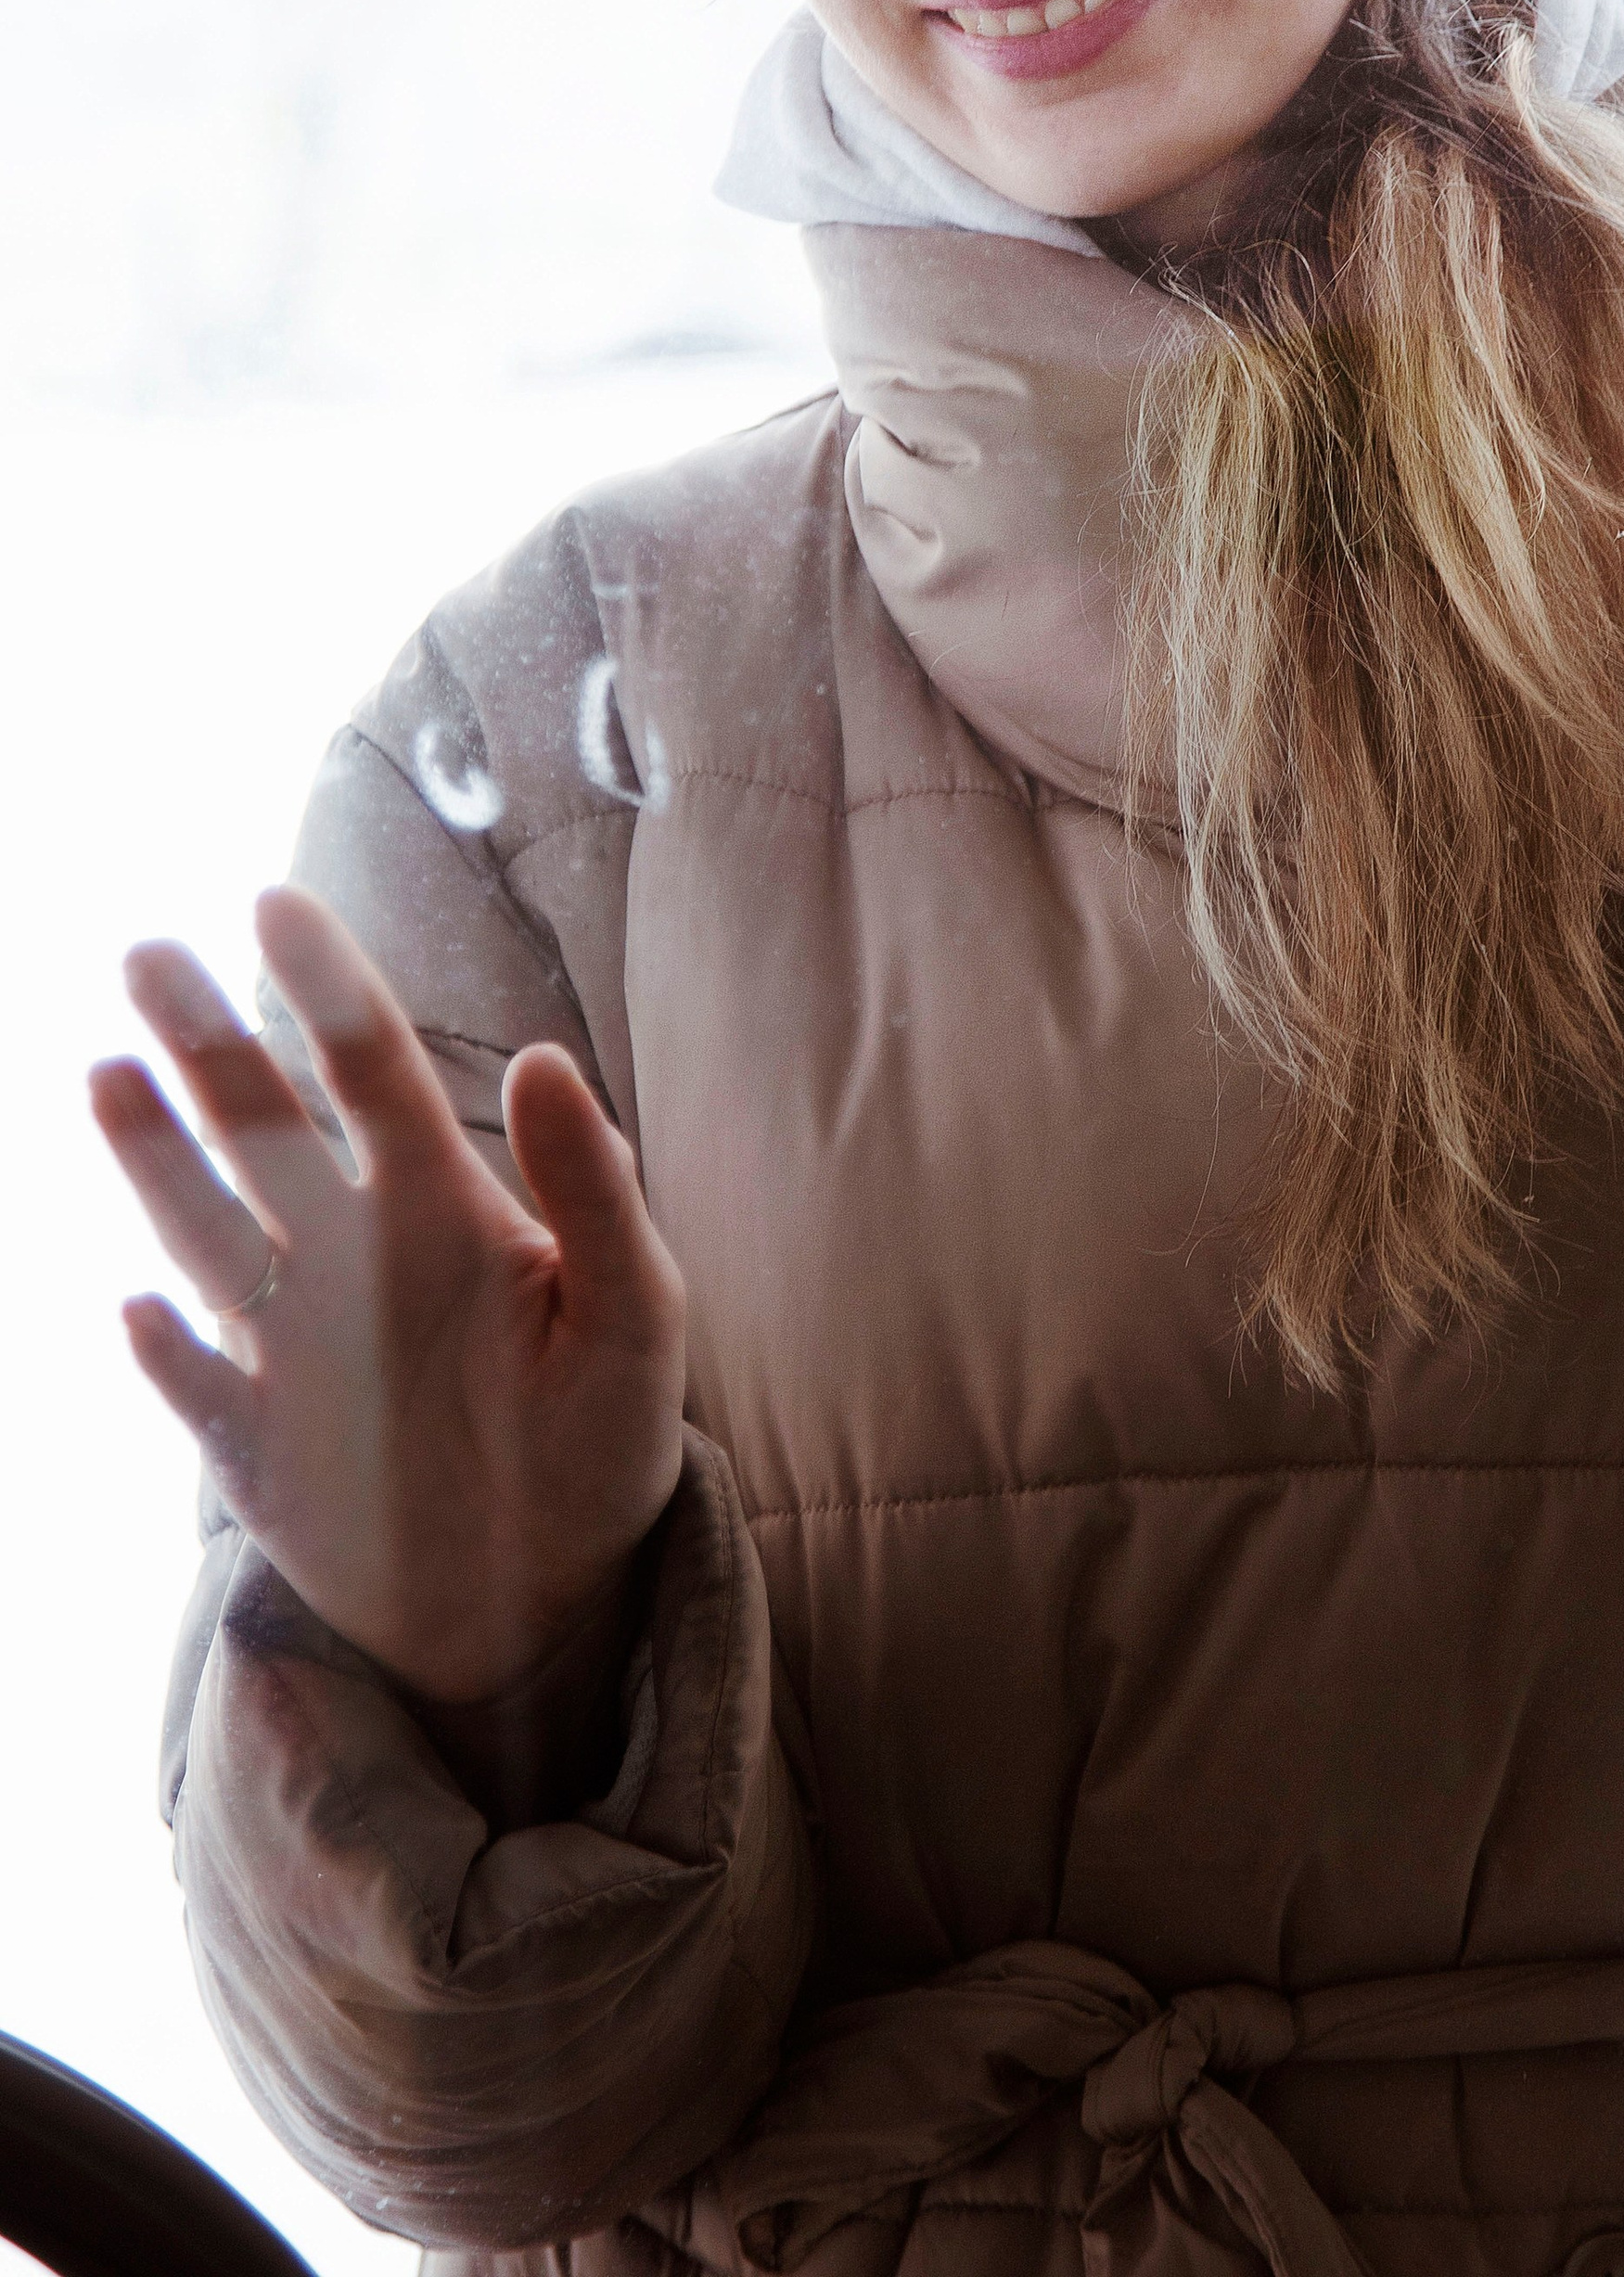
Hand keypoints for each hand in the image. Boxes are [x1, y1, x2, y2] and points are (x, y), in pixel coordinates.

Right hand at [92, 884, 685, 1712]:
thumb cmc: (604, 1434)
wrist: (552, 1597)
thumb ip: (596, 1190)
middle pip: (264, 1131)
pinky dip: (172, 1358)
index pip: (374, 1073)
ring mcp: (295, 1353)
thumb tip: (547, 1059)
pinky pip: (201, 1394)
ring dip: (158, 1163)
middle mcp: (351, 1261)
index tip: (276, 902)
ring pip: (209, 1236)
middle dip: (209, 1045)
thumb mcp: (636, 1312)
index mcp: (441, 1208)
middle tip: (150, 954)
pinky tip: (144, 1309)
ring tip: (110, 1074)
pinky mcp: (259, 1456)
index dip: (329, 989)